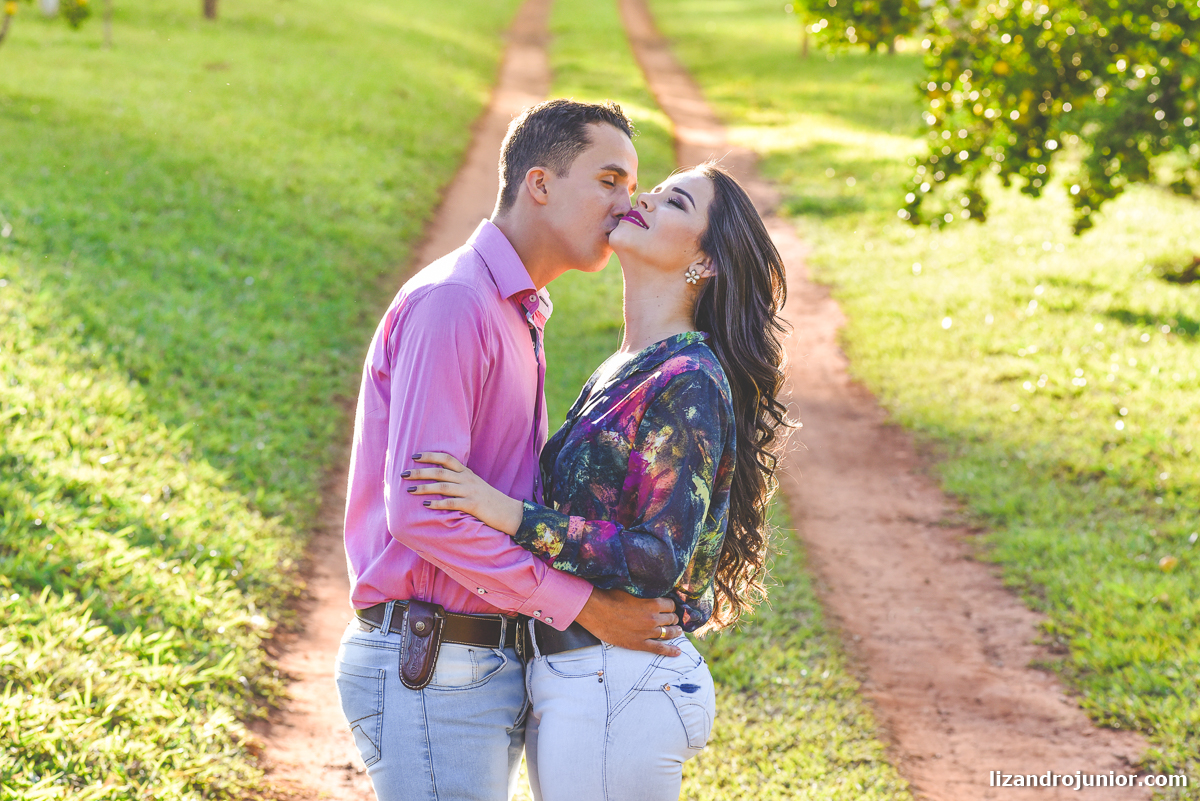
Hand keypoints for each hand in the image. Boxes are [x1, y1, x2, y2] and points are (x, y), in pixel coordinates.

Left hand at [404, 453, 523, 535]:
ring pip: (443, 486)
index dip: (430, 456)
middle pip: (440, 471)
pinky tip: (426, 504)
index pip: (447, 458)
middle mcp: (467, 479)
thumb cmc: (488, 500)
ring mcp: (470, 491)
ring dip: (424, 487)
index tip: (414, 456)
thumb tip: (438, 479)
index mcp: (467, 472)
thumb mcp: (475, 485)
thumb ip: (459, 479)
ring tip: (409, 489)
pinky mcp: (472, 505)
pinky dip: (438, 503)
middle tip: (403, 473)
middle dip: (420, 472)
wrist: (508, 511)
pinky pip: (452, 503)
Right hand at [574, 587, 683, 656]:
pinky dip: (670, 651)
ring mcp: (647, 633)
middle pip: (671, 619)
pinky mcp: (638, 644)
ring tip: (677, 631)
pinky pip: (659, 649)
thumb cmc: (610, 595)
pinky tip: (677, 652)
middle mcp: (653, 618)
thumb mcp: (631, 588)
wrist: (594, 610)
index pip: (671, 605)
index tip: (669, 607)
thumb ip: (645, 591)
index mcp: (653, 603)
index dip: (670, 606)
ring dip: (674, 632)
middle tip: (672, 619)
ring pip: (668, 633)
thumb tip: (652, 588)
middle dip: (672, 618)